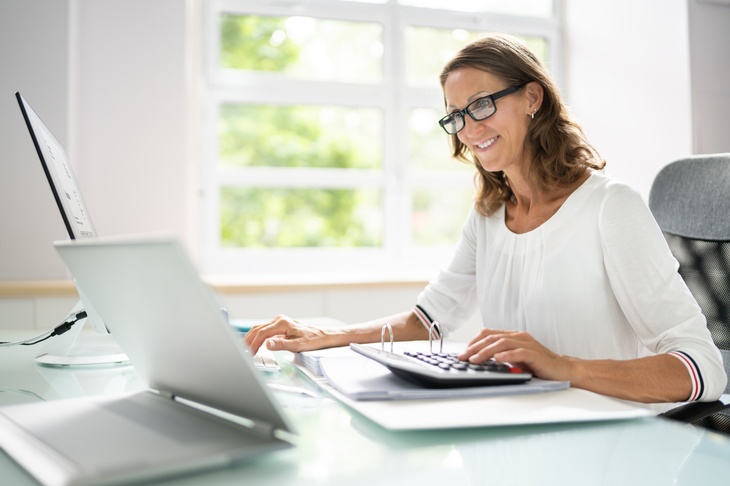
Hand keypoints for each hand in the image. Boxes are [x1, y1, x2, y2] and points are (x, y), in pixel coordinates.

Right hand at [243, 314, 328, 354]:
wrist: (320, 336)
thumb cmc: (311, 340)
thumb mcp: (297, 345)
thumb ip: (281, 344)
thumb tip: (267, 344)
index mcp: (282, 323)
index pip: (262, 333)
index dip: (254, 344)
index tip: (249, 353)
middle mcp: (279, 320)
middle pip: (258, 329)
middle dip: (248, 340)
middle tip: (242, 352)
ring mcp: (278, 322)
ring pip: (259, 328)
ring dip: (251, 338)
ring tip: (244, 348)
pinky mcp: (279, 325)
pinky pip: (264, 330)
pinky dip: (256, 336)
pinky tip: (253, 343)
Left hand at [458, 329, 572, 381]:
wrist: (562, 370)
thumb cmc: (538, 365)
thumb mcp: (514, 359)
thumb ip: (500, 356)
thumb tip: (479, 360)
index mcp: (513, 336)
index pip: (489, 333)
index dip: (474, 341)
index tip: (463, 351)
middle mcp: (519, 337)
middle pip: (492, 338)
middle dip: (475, 348)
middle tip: (463, 357)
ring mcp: (528, 344)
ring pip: (502, 343)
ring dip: (486, 351)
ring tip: (475, 360)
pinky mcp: (535, 354)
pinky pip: (519, 352)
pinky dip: (506, 355)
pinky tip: (497, 359)